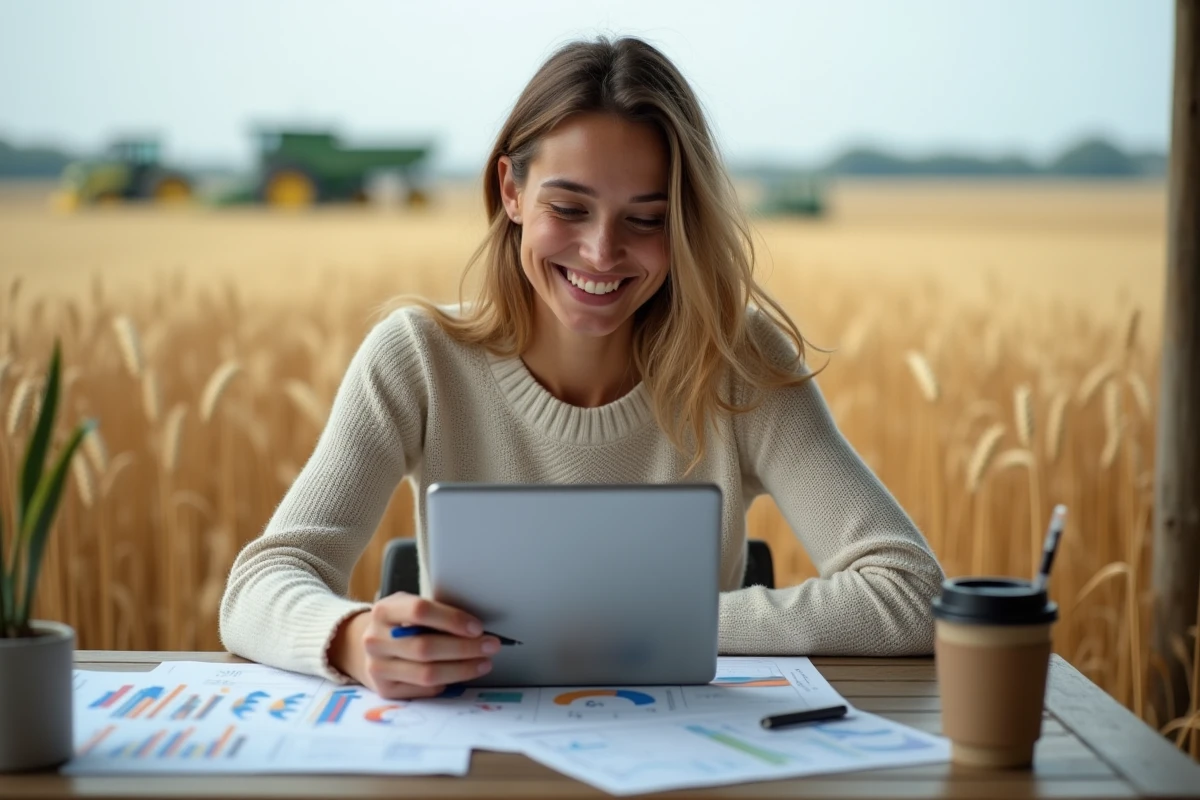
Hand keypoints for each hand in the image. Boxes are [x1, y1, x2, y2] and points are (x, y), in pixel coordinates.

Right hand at [328, 593, 499, 698]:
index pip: (420, 611)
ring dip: (462, 669)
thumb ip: (435, 613)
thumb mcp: (409, 607)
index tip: (477, 627)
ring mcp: (377, 667)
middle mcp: (375, 640)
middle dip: (465, 648)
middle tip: (491, 645)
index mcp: (384, 610)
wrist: (365, 647)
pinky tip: (461, 675)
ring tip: (484, 663)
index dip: (452, 619)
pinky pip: (423, 689)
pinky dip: (447, 683)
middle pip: (426, 647)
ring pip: (427, 673)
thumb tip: (477, 627)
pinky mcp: (385, 690)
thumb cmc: (400, 623)